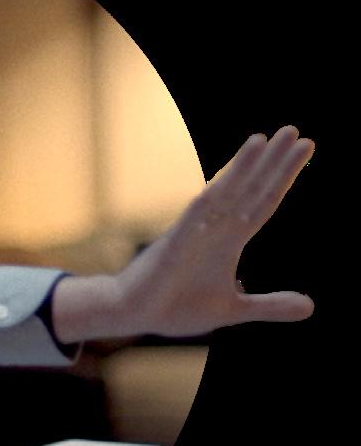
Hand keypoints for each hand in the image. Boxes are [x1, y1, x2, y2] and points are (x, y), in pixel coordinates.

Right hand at [54, 126, 314, 341]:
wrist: (135, 314)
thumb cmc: (176, 307)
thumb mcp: (233, 309)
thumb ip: (269, 305)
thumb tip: (310, 307)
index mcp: (229, 240)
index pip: (263, 201)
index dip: (283, 177)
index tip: (304, 148)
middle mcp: (214, 228)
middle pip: (249, 189)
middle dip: (272, 162)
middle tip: (294, 131)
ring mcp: (194, 232)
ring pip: (223, 193)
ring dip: (243, 167)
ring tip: (263, 139)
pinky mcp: (174, 244)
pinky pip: (195, 215)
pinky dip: (211, 196)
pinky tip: (228, 178)